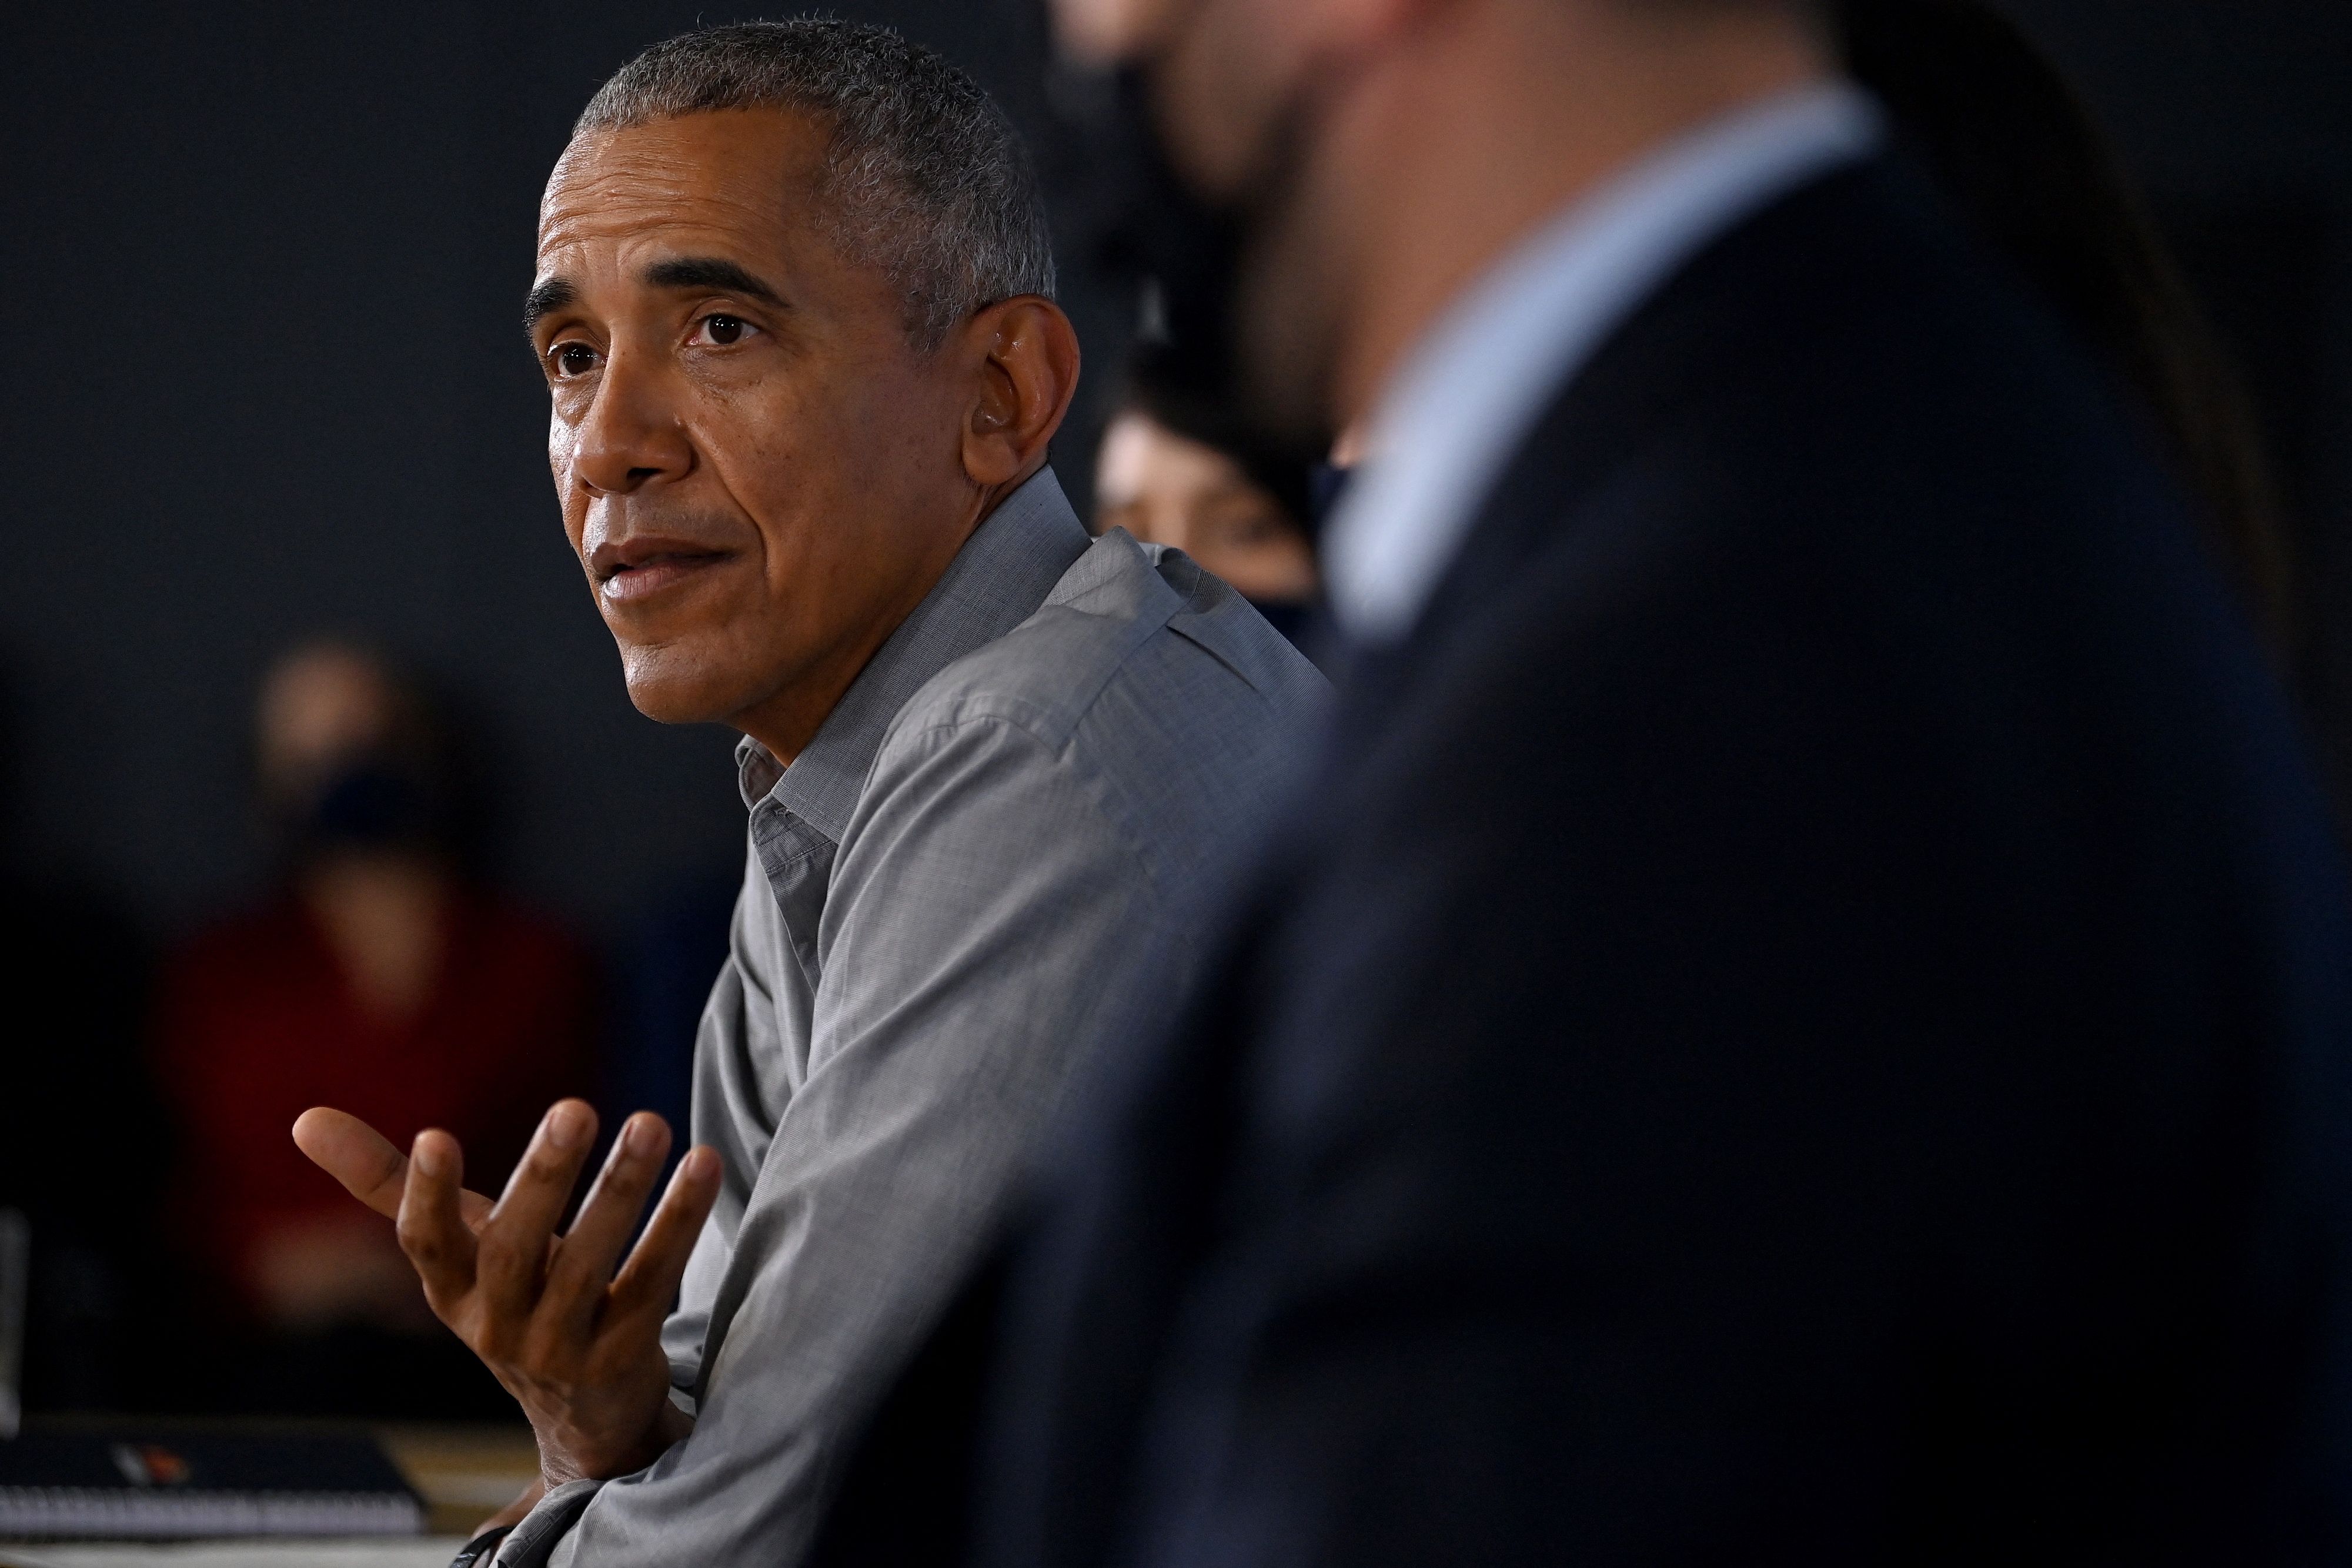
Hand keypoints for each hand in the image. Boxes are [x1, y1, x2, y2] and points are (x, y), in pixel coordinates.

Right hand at [293, 1101, 721, 1487]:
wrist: (585, 1414)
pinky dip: (679, 1223)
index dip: (426, 1194)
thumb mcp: (456, 1248)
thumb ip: (385, 1183)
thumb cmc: (512, 1297)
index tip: (434, 1137)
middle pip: (517, 1251)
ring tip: (652, 1122)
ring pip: (591, 1266)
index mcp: (450, 1292)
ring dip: (624, 1190)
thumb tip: (302, 1119)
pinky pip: (653, 1284)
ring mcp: (561, 1349)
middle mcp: (497, 1327)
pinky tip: (703, 1165)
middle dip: (545, 1179)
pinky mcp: (624, 1358)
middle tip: (575, 1109)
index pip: (426, 1244)